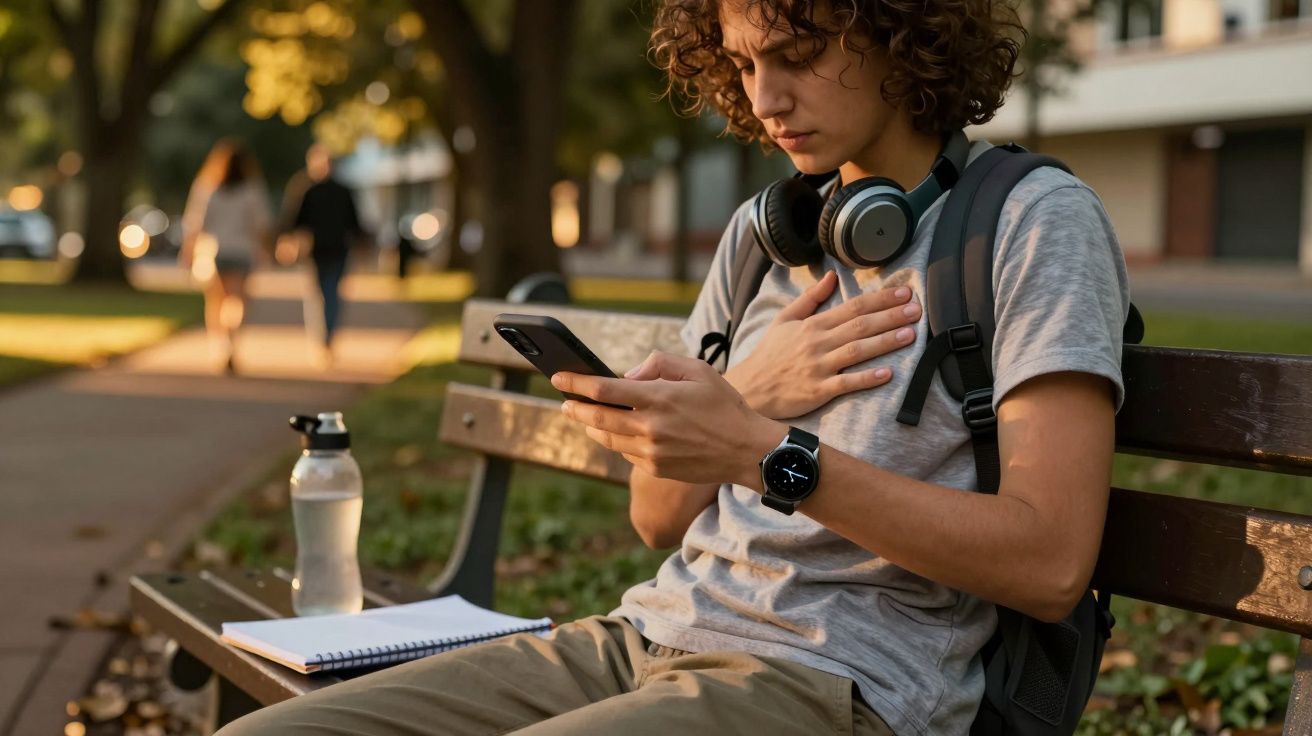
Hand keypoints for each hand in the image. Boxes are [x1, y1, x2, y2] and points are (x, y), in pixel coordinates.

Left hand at [554, 352, 782, 487]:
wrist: (746, 450)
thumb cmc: (724, 405)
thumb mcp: (698, 370)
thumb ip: (659, 364)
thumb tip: (627, 376)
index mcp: (659, 398)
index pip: (604, 389)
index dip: (576, 382)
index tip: (559, 377)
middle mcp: (651, 427)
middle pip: (597, 418)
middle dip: (575, 407)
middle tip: (564, 401)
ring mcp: (652, 452)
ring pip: (607, 439)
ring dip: (590, 426)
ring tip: (582, 416)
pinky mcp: (656, 468)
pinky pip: (626, 453)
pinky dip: (615, 441)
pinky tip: (613, 433)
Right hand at [724, 271, 920, 419]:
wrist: (750, 388)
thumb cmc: (769, 354)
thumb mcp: (784, 319)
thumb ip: (810, 298)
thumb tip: (831, 276)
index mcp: (813, 325)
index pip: (852, 307)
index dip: (880, 299)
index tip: (904, 293)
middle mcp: (818, 343)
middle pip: (860, 326)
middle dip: (891, 316)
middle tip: (917, 310)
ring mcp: (819, 367)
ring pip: (857, 351)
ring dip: (885, 342)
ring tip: (911, 335)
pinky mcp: (818, 391)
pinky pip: (846, 384)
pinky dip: (867, 378)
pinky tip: (887, 374)